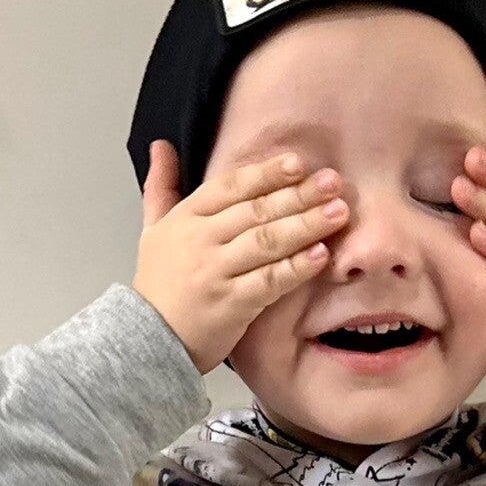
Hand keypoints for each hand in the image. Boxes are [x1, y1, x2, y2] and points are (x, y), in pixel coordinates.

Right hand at [131, 141, 347, 372]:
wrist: (146, 341)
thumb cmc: (158, 285)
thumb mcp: (153, 228)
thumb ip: (161, 185)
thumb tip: (161, 144)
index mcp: (187, 217)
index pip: (231, 186)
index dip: (266, 173)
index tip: (298, 163)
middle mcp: (201, 240)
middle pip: (256, 211)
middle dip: (298, 195)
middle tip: (333, 183)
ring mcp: (216, 273)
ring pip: (267, 242)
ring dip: (306, 225)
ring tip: (338, 213)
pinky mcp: (232, 305)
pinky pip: (270, 281)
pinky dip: (296, 267)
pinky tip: (321, 255)